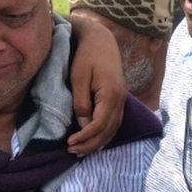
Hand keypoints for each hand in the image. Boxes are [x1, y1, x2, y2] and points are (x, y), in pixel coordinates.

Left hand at [67, 17, 125, 154]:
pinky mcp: (120, 99)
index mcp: (111, 94)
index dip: (85, 137)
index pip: (99, 124)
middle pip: (108, 131)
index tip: (69, 143)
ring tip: (81, 150)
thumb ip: (81, 103)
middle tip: (72, 151)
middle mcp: (120, 100)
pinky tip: (95, 142)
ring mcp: (122, 100)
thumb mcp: (78, 78)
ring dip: (98, 143)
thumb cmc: (86, 56)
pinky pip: (115, 123)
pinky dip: (105, 135)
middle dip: (90, 144)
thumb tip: (83, 125)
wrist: (101, 40)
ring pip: (113, 129)